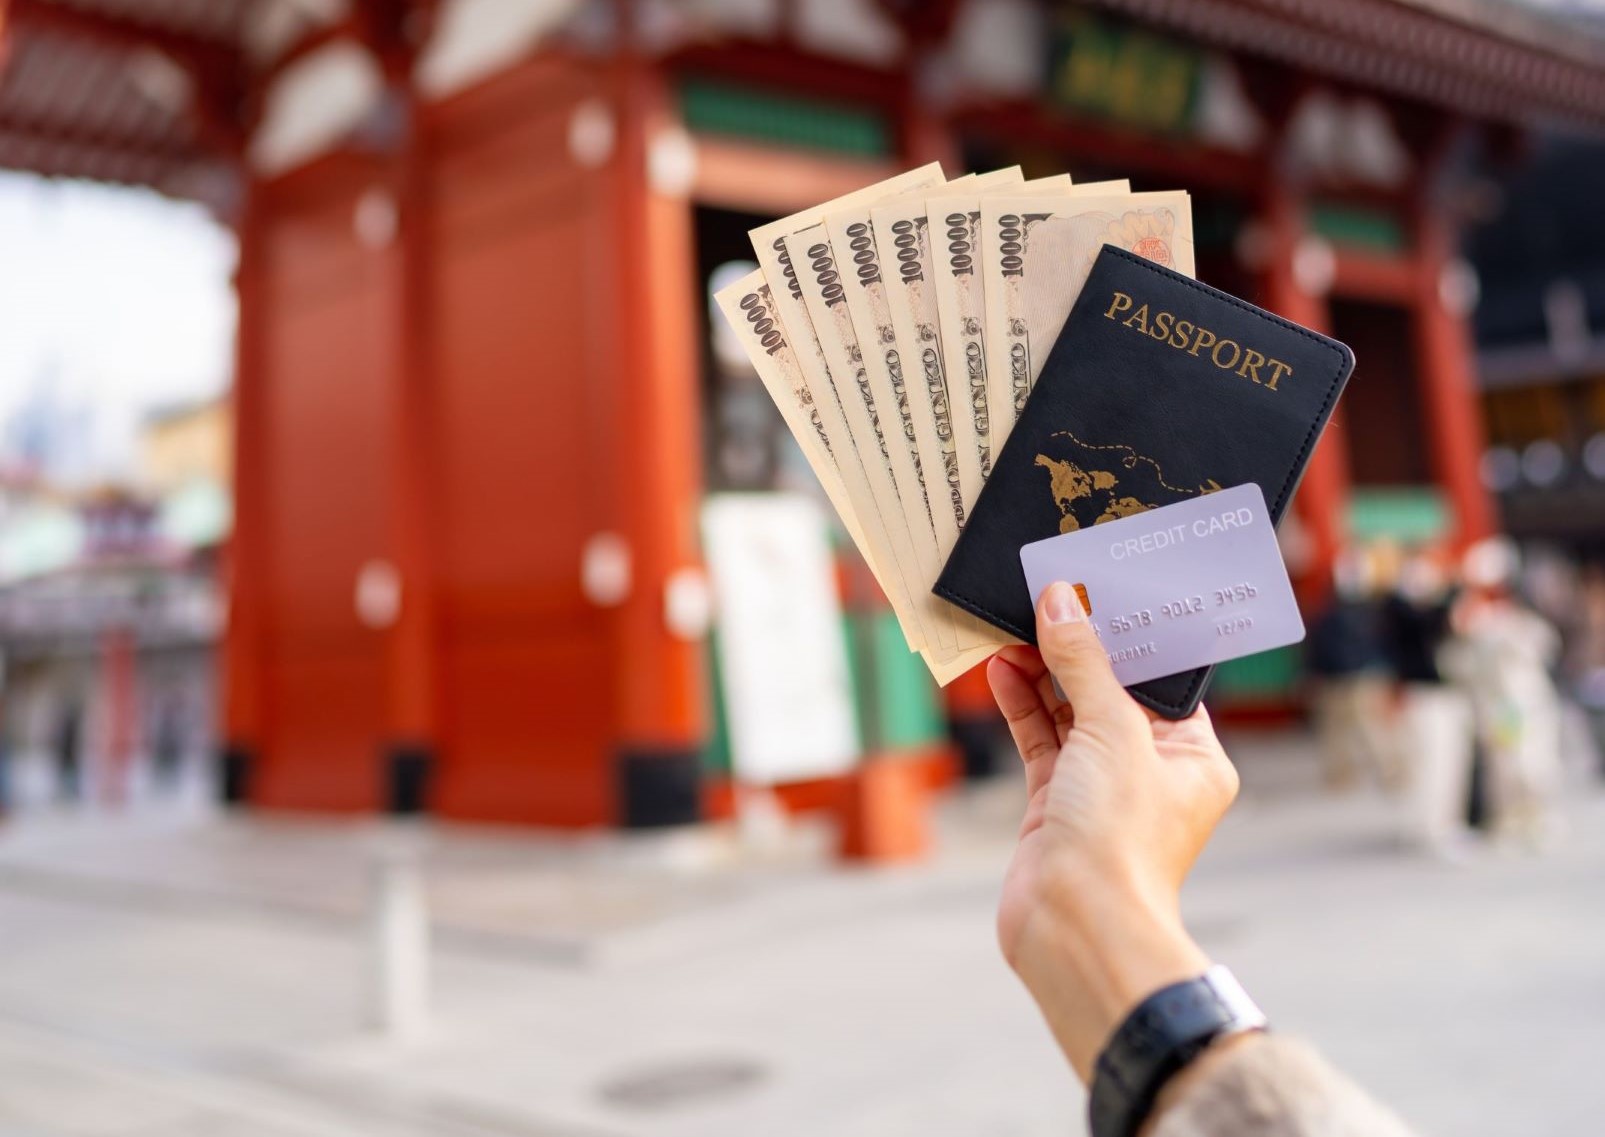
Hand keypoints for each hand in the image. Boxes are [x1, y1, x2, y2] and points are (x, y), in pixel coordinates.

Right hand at [988, 581, 1239, 1082]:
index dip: (1132, 635)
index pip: (1163, 679)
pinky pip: (1038, 739)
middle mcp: (1151, 770)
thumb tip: (1063, 604)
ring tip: (1013, 624)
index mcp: (1194, 756)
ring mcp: (1100, 787)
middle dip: (1079, 647)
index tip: (1101, 590)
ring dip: (1042, 671)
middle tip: (1048, 597)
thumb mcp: (1110, 731)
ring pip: (1069, 712)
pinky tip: (1001, 669)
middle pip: (1112, 690)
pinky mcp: (1055, 803)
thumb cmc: (1121, 840)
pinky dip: (1021, 705)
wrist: (1075, 926)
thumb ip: (1083, 663)